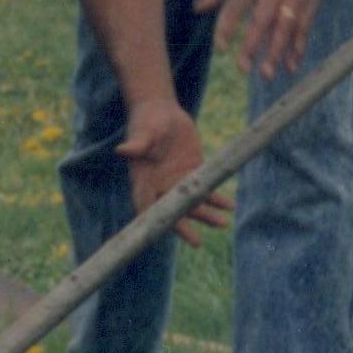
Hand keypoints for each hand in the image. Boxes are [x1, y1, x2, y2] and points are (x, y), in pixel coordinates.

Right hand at [119, 102, 229, 241]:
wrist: (161, 110)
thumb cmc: (147, 120)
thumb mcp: (143, 131)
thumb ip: (136, 144)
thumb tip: (122, 150)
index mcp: (144, 180)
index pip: (147, 206)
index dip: (155, 220)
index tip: (165, 230)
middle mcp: (161, 185)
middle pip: (172, 211)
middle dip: (185, 226)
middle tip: (196, 242)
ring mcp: (178, 181)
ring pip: (192, 203)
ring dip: (207, 214)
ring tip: (223, 223)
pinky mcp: (193, 172)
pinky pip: (206, 189)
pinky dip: (218, 198)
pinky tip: (230, 205)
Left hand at [196, 0, 332, 80]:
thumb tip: (198, 8)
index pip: (237, 4)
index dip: (227, 26)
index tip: (220, 48)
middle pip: (262, 20)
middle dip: (252, 45)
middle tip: (243, 68)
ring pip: (285, 28)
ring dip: (276, 52)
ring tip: (267, 74)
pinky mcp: (311, 3)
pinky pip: (304, 29)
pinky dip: (298, 48)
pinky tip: (291, 66)